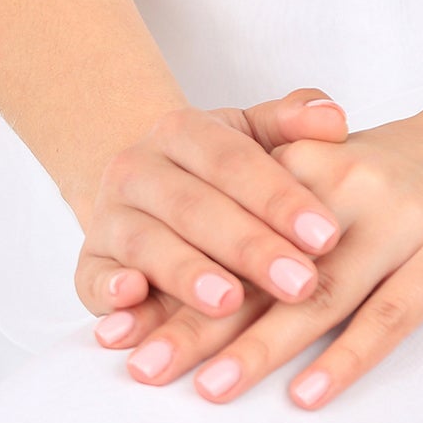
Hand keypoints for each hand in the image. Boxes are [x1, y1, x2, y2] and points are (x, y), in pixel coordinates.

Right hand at [73, 89, 351, 335]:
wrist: (145, 189)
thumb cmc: (218, 172)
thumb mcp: (254, 138)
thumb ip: (291, 125)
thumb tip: (334, 118)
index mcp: (182, 131)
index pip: (234, 162)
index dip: (280, 199)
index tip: (328, 236)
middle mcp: (137, 169)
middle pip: (194, 208)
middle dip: (249, 248)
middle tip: (300, 284)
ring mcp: (108, 218)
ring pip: (147, 244)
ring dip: (187, 275)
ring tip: (229, 303)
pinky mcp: (88, 265)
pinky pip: (92, 280)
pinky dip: (109, 293)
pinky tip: (133, 301)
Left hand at [102, 73, 422, 405]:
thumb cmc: (402, 178)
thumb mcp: (329, 177)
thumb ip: (266, 225)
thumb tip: (185, 291)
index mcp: (302, 169)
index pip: (222, 238)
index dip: (169, 288)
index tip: (116, 335)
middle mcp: (343, 190)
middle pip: (256, 269)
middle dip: (193, 322)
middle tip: (142, 371)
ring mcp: (398, 223)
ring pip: (316, 295)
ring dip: (258, 346)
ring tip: (208, 390)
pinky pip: (388, 316)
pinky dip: (345, 358)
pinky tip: (307, 396)